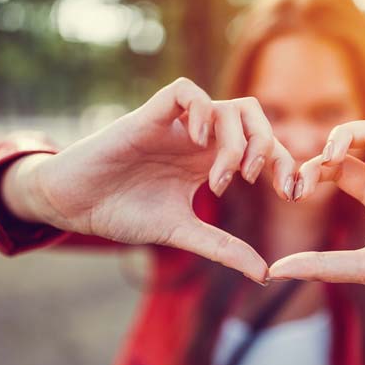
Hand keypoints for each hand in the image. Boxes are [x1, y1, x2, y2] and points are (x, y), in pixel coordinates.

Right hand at [3, 77, 294, 282]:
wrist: (74, 205)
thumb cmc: (123, 213)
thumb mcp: (182, 232)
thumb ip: (223, 248)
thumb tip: (265, 273)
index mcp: (209, 160)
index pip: (261, 146)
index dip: (284, 162)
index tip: (291, 194)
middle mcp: (198, 139)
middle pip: (253, 117)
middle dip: (268, 146)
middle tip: (255, 181)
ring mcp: (175, 126)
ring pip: (227, 107)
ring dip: (236, 142)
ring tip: (221, 179)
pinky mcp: (148, 117)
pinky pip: (185, 91)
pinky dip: (200, 111)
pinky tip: (196, 144)